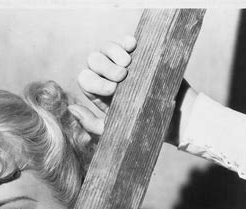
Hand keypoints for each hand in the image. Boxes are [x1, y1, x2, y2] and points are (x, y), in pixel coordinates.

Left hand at [69, 35, 197, 145]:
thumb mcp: (113, 131)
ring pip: (106, 47)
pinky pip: (125, 40)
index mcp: (99, 94)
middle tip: (122, 77)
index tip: (113, 90)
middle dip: (105, 67)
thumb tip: (71, 108)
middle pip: (92, 60)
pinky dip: (125, 40)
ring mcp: (122, 64)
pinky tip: (133, 46)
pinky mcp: (138, 55)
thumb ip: (91, 124)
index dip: (95, 81)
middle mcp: (107, 76)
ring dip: (114, 53)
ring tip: (128, 64)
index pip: (85, 79)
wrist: (173, 119)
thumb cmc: (142, 127)